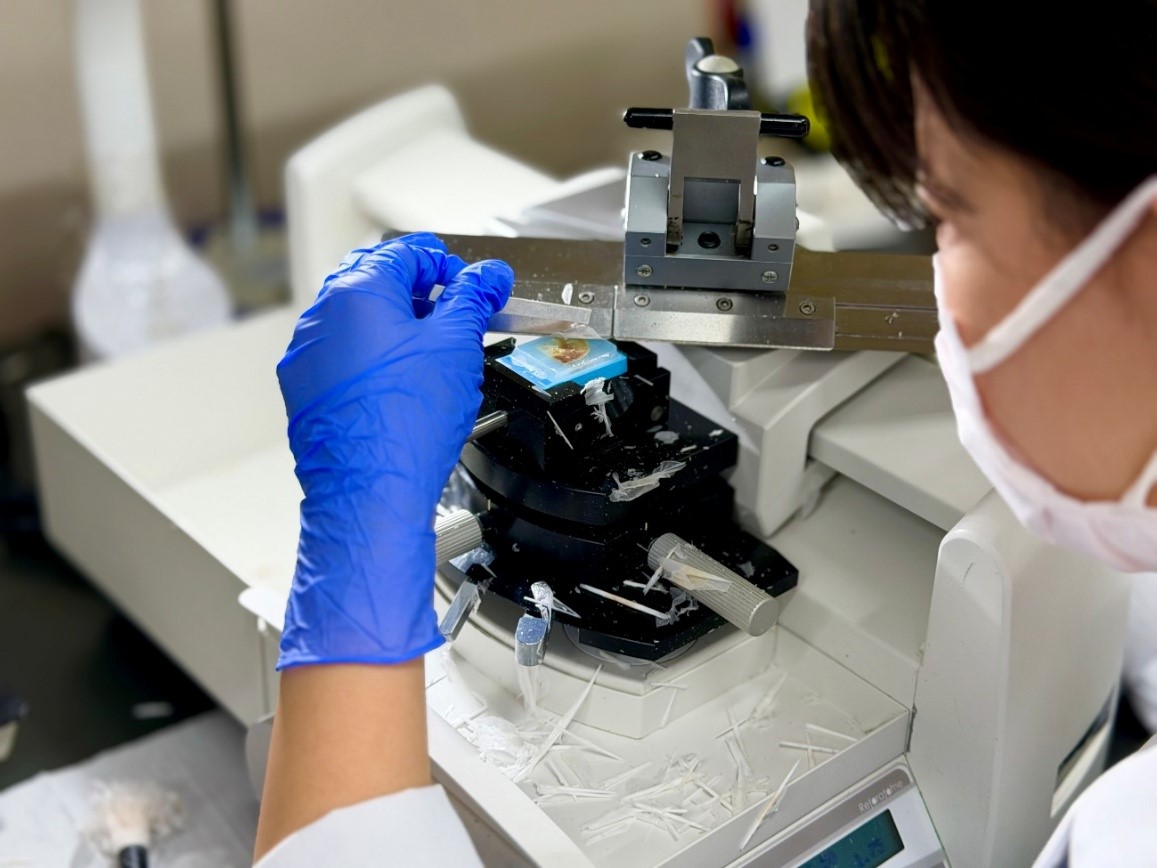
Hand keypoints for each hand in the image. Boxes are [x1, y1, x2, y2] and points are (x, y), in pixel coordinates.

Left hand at [276, 233, 512, 667]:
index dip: (447, 264)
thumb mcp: (458, 346)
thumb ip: (472, 299)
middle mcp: (321, 317)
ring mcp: (307, 354)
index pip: (406, 252)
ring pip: (355, 321)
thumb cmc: (407, 423)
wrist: (370, 491)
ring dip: (394, 325)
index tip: (473, 284)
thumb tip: (486, 277)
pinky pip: (341, 357)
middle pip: (375, 281)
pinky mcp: (305, 390)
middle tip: (454, 314)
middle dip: (419, 292)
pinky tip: (401, 383)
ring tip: (431, 352)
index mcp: (357, 292)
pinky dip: (371, 358)